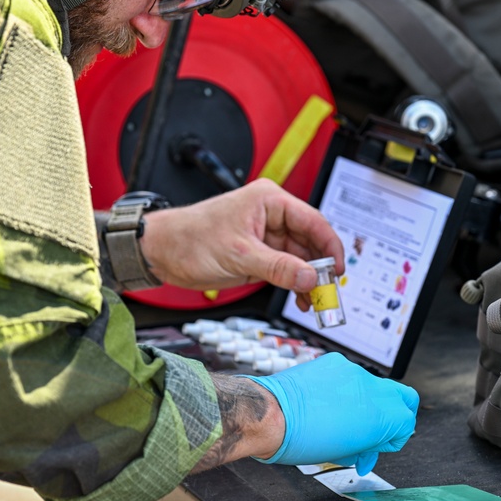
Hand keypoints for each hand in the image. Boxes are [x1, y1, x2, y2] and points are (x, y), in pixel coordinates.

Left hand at [139, 179, 343, 295]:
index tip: (339, 270)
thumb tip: (310, 278)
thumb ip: (278, 267)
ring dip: (309, 279)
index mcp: (269, 200)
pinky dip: (295, 283)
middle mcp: (271, 215)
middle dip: (321, 267)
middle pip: (310, 241)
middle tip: (329, 292)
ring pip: (300, 257)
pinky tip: (301, 298)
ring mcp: (265, 236)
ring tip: (316, 300)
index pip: (312, 221)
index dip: (330, 246)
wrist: (161, 251)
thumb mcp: (238, 255)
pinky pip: (286, 267)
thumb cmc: (190, 239)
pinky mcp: (258, 254)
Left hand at [244, 353, 418, 475]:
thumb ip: (365, 447)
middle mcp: (371, 389)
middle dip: (396, 414)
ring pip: (375, 385)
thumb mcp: (341, 454)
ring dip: (366, 401)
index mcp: (378, 417)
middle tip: (378, 429)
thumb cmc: (299, 438)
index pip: (407, 423)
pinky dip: (345, 388)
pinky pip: (350, 374)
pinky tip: (327, 400)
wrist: (270, 414)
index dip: (394, 439)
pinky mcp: (334, 361)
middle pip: (404, 398)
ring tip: (343, 417)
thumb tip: (367, 449)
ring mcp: (353, 371)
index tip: (378, 446)